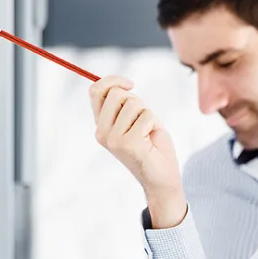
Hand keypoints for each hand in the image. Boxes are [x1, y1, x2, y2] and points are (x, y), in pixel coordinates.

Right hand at [89, 76, 187, 227]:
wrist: (162, 178)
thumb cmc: (152, 147)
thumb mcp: (135, 120)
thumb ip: (125, 104)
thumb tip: (120, 84)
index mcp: (101, 125)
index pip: (95, 91)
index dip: (112, 80)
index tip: (130, 84)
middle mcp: (102, 132)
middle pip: (116, 94)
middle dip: (136, 101)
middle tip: (144, 120)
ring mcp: (113, 139)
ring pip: (134, 104)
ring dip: (148, 115)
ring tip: (148, 133)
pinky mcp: (128, 144)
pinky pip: (147, 116)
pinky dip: (154, 124)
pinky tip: (151, 140)